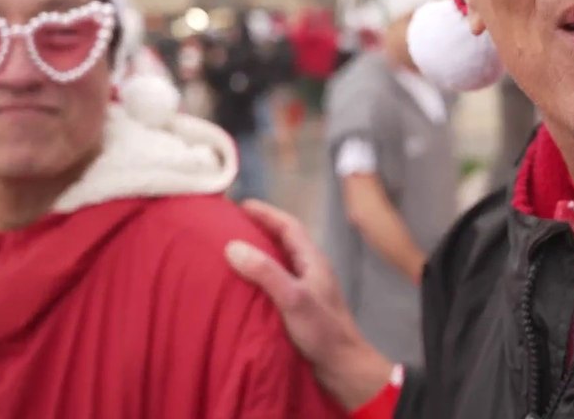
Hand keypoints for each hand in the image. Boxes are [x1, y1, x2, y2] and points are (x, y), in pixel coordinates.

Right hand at [225, 200, 393, 409]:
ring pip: (279, 263)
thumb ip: (266, 272)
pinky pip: (275, 284)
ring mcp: (305, 290)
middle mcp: (310, 271)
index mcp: (313, 261)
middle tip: (230, 226)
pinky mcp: (298, 309)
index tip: (241, 205)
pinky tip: (242, 287)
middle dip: (259, 230)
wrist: (343, 368)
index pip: (289, 226)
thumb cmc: (323, 331)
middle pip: (283, 241)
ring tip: (230, 252)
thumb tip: (233, 245)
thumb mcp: (293, 298)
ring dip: (258, 254)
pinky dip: (259, 278)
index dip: (266, 213)